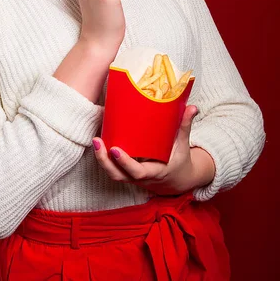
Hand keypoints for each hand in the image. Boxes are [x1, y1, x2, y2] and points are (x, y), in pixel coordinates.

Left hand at [93, 105, 214, 194]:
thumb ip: (184, 126)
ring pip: (112, 173)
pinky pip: (113, 169)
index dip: (126, 163)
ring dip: (101, 159)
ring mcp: (132, 177)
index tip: (115, 150)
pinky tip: (99, 141)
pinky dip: (104, 158)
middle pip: (118, 175)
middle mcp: (141, 178)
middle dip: (104, 161)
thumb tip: (193, 108)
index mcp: (156, 172)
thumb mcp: (183, 145)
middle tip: (97, 141)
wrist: (178, 181)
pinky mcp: (127, 173)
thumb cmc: (180, 161)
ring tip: (95, 140)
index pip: (138, 172)